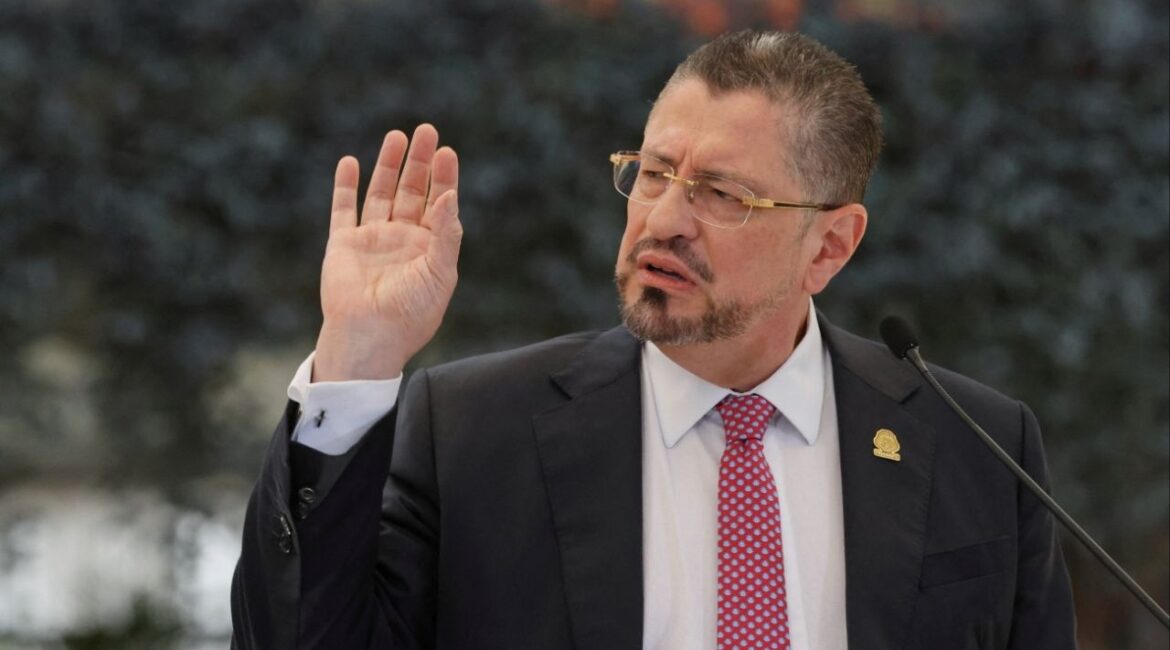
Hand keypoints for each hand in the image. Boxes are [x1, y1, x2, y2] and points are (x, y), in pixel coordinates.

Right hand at [312, 124, 461, 380]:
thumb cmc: (411, 313)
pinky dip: (344, 185)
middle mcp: (402, 240)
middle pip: (412, 191)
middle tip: (427, 130)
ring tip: (397, 135)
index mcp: (429, 248)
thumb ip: (447, 234)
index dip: (444, 177)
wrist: (370, 337)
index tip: (447, 152)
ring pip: (381, 193)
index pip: (440, 204)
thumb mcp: (440, 273)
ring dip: (388, 165)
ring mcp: (372, 240)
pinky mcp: (344, 244)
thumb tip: (450, 195)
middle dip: (419, 162)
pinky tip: (350, 162)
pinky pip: (343, 209)